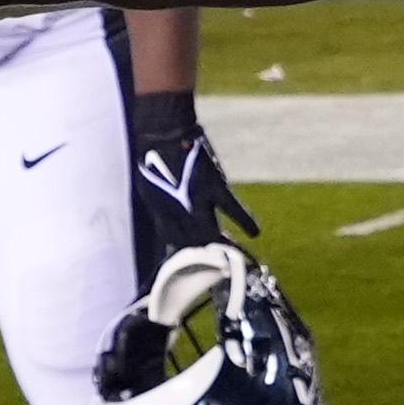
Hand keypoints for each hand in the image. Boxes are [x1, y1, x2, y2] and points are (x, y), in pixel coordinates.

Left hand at [127, 82, 258, 259]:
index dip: (183, 254)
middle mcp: (179, 212)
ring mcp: (197, 201)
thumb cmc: (152, 155)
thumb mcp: (148, 187)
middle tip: (217, 271)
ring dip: (223, 247)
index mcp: (161, 213)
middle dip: (204, 258)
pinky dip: (245, 220)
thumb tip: (167, 217)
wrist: (163, 133)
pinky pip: (232, 209)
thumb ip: (160, 205)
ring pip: (211, 232)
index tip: (193, 264)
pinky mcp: (214, 187)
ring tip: (235, 260)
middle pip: (194, 243)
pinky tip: (255, 233)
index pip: (174, 242)